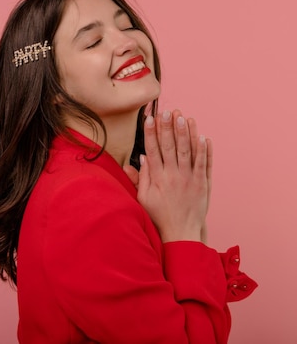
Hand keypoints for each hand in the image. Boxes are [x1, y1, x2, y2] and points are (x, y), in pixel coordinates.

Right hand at [136, 110, 212, 242]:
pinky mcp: (202, 184)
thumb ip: (141, 178)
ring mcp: (189, 179)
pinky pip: (204, 163)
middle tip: (167, 111)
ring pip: (187, 151)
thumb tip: (140, 159)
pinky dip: (204, 150)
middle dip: (168, 127)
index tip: (150, 118)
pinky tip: (202, 136)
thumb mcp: (143, 198)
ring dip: (185, 132)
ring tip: (183, 116)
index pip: (153, 150)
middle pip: (170, 146)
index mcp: (157, 178)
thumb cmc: (158, 216)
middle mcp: (173, 176)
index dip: (151, 133)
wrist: (180, 233)